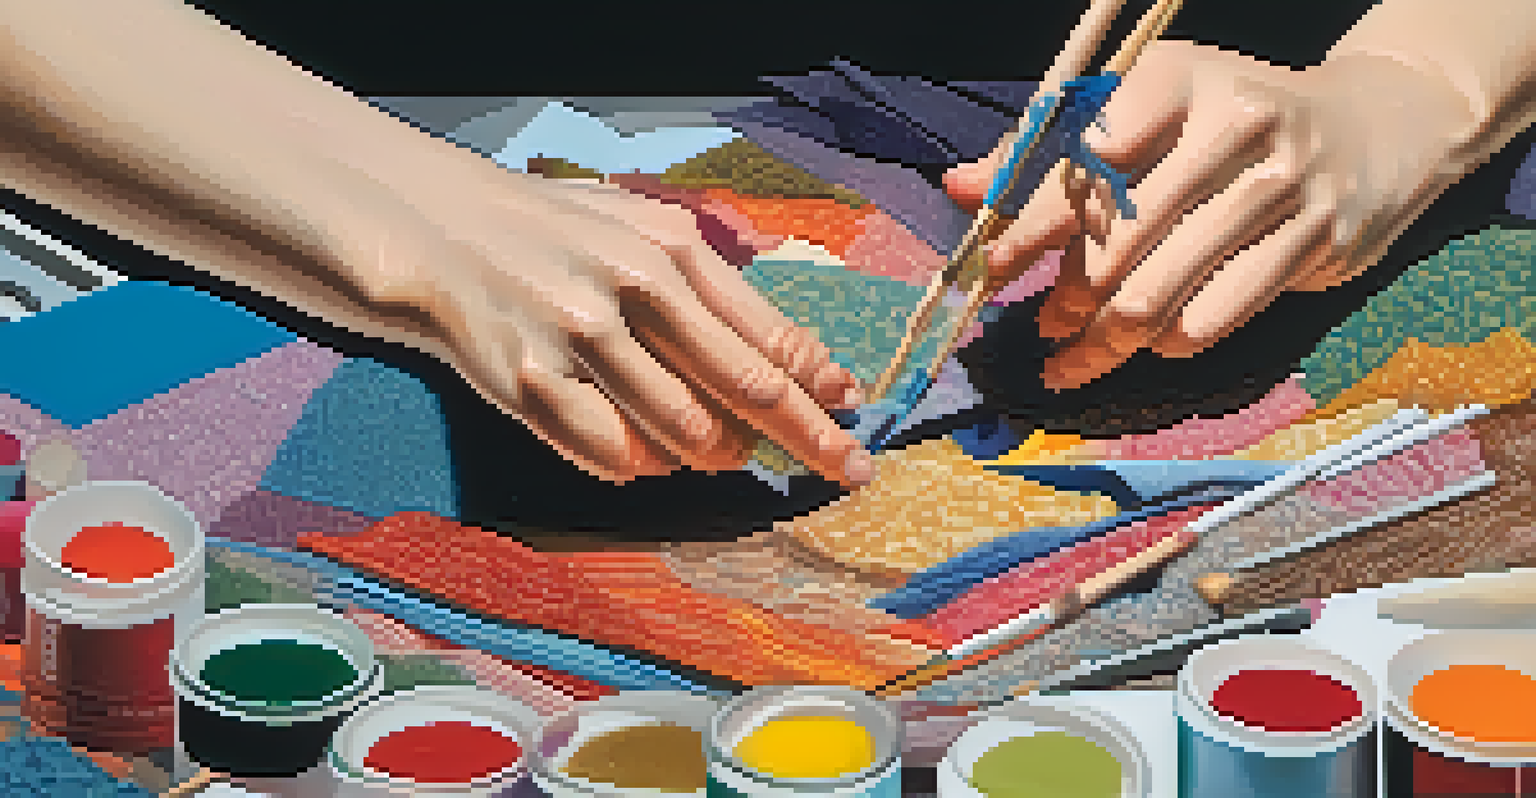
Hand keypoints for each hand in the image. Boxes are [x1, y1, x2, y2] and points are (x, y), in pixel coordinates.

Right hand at [356, 168, 872, 486]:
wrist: (437, 229)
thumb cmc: (556, 234)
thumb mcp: (641, 231)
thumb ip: (719, 290)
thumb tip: (808, 363)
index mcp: (670, 247)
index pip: (767, 333)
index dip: (818, 387)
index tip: (854, 420)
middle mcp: (631, 288)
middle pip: (745, 387)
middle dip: (805, 439)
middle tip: (842, 471)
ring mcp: (578, 337)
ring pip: (683, 432)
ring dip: (714, 455)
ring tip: (717, 453)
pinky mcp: (527, 382)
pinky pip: (611, 454)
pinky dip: (642, 467)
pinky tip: (644, 455)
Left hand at [944, 39, 1479, 390]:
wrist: (1374, 130)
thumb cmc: (1227, 123)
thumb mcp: (1147, 112)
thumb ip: (1049, 151)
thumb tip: (959, 188)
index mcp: (1175, 80)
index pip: (1082, 163)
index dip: (1027, 227)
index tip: (990, 270)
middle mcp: (1232, 125)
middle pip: (1115, 242)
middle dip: (1065, 296)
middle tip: (1044, 321)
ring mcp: (1279, 186)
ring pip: (1157, 294)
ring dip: (1103, 339)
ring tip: (1073, 351)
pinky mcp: (1314, 242)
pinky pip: (1210, 320)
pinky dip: (1165, 343)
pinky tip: (1147, 342)